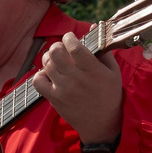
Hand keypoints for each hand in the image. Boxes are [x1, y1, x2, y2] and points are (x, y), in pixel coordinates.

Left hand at [33, 32, 124, 148]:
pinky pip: (38, 81)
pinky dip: (40, 75)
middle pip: (56, 52)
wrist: (101, 124)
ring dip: (49, 59)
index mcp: (93, 71)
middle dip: (57, 46)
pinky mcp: (54, 99)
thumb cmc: (109, 95)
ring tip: (57, 61)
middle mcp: (77, 79)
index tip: (71, 37)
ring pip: (46, 64)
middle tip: (62, 49)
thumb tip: (92, 28)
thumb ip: (103, 51)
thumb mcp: (113, 72)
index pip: (75, 48)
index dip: (70, 38)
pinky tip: (49, 75)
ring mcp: (63, 90)